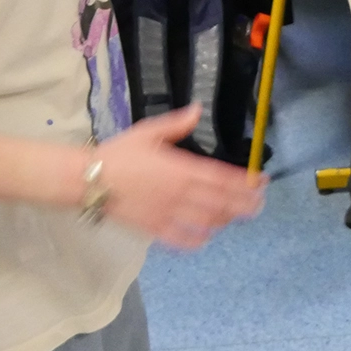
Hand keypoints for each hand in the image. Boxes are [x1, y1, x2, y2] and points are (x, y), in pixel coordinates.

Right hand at [97, 104, 264, 249]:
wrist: (90, 179)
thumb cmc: (119, 152)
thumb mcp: (149, 131)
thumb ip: (177, 124)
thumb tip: (198, 109)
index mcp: (181, 167)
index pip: (221, 177)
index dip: (244, 182)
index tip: (261, 182)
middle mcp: (179, 193)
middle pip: (220, 202)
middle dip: (243, 204)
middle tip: (259, 204)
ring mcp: (168, 213)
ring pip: (205, 221)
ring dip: (225, 220)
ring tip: (237, 217)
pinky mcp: (154, 229)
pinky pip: (180, 239)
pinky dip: (196, 240)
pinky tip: (205, 237)